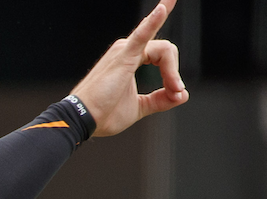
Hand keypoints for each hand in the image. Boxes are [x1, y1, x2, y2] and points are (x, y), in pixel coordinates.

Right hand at [71, 0, 187, 136]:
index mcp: (131, 57)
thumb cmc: (103, 113)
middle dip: (174, 73)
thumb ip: (160, 100)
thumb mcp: (139, 107)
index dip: (172, 74)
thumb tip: (182, 95)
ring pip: (164, 50)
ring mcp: (125, 50)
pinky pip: (143, 34)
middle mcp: (128, 49)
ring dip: (172, 70)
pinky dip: (154, 21)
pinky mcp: (124, 55)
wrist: (83, 119)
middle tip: (175, 93)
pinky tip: (164, 8)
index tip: (175, 95)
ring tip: (173, 87)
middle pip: (166, 51)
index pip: (162, 55)